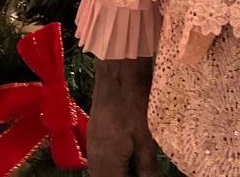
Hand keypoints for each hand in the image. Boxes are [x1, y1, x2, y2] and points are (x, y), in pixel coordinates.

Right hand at [87, 56, 158, 175]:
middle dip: (123, 176)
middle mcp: (94, 159)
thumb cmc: (134, 104)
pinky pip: (100, 159)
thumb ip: (146, 165)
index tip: (146, 174)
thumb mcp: (145, 137)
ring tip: (135, 166)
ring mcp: (92, 146)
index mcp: (107, 164)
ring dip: (117, 172)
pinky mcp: (94, 134)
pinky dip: (112, 163)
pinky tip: (126, 156)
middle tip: (143, 170)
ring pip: (102, 170)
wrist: (118, 73)